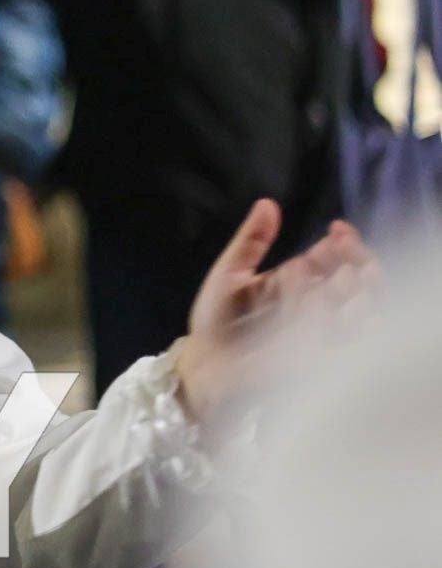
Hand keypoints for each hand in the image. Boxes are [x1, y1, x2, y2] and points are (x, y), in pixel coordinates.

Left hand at [176, 200, 379, 428]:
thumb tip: (267, 203)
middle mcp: (314, 304)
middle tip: (350, 249)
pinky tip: (347, 308)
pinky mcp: (316, 358)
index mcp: (297, 281)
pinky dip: (351, 325)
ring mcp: (318, 331)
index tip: (338, 229)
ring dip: (364, 291)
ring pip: (361, 308)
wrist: (202, 364)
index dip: (341, 243)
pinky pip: (346, 342)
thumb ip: (251, 240)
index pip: (331, 258)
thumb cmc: (216, 321)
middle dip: (360, 262)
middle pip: (354, 280)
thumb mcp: (230, 273)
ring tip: (355, 273)